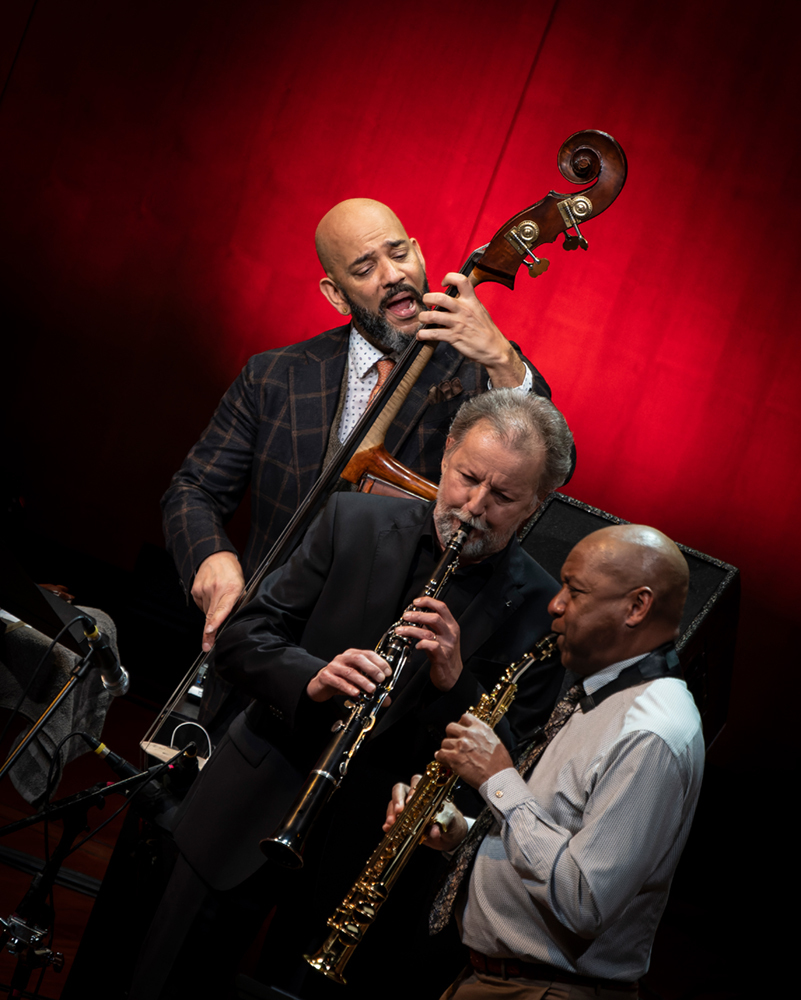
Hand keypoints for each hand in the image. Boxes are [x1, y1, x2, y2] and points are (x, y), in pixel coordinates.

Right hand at [191, 551, 245, 651]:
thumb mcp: (241, 586)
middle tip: (207, 645)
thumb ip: (237, 603)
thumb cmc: (231, 573)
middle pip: (210, 616)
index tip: (210, 631)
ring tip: (217, 600)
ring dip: (211, 612)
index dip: (215, 621)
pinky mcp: (195, 590)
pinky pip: (200, 605)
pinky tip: (210, 596)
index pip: (222, 608)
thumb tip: (233, 620)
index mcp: (231, 589)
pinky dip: (206, 604)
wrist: (216, 557)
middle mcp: (216, 589)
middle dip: (208, 633)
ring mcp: (204, 589)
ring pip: (206, 611)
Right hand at [306, 649, 391, 702]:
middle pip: (358, 659)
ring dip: (362, 681)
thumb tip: (386, 700)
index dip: (379, 662)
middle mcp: (343, 658)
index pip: (368, 654)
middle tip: (381, 679)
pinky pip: (338, 681)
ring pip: (349, 671)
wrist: (321, 684)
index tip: (387, 672)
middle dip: (372, 669)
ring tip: (371, 689)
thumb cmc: (341, 680)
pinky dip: (348, 687)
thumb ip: (371, 688)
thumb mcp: (357, 682)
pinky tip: (356, 693)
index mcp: (352, 655)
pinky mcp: (326, 676)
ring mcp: (334, 666)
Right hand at [383, 776, 467, 851]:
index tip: (410, 801)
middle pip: (401, 788)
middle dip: (398, 799)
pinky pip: (392, 817)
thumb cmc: (452, 824)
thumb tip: (434, 831)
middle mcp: (415, 797)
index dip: (412, 790)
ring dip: (391, 812)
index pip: (418, 783)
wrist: (450, 837)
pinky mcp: (402, 820)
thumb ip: (444, 824)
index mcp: (428, 792)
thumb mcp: (451, 823)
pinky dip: (388, 822)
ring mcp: (407, 808)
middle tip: (399, 811)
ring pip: (393, 802)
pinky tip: (387, 828)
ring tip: (391, 823)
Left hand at [394, 596, 462, 690]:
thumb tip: (415, 615)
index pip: (441, 607)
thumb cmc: (445, 654)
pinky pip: (431, 646)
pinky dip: (421, 643)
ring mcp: (447, 645)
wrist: (453, 675)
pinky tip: (416, 645)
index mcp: (451, 625)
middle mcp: (451, 633)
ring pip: (428, 632)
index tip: (415, 602)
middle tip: (405, 616)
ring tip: (401, 630)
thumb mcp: (442, 636)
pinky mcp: (442, 656)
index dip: (428, 601)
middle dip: (417, 615)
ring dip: (411, 630)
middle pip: (434, 617)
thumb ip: (431, 626)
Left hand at [417, 272, 527, 386]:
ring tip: (422, 319)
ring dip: (423, 317)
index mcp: (471, 301)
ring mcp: (458, 323)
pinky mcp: (454, 337)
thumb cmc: (486, 330)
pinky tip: (421, 335)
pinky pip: (433, 333)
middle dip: (427, 298)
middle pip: (440, 297)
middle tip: (426, 302)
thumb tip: (452, 297)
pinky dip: (423, 334)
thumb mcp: (479, 310)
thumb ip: (467, 302)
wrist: (494, 349)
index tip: (443, 283)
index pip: (461, 280)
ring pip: (433, 316)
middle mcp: (464, 310)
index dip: (449, 277)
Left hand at [435, 714, 513, 789]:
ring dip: (447, 749)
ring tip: (451, 755)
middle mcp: (469, 734)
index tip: (460, 730)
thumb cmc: (500, 765)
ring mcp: (460, 745)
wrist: (499, 778)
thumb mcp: (496, 742)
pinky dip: (441, 758)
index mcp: (481, 729)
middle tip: (453, 743)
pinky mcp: (454, 758)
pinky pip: (440, 754)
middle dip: (451, 735)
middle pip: (450, 727)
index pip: (465, 717)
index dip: (460, 724)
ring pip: (444, 742)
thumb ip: (483, 736)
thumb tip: (476, 738)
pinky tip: (445, 761)